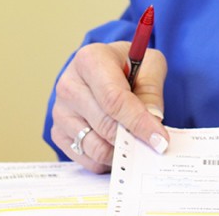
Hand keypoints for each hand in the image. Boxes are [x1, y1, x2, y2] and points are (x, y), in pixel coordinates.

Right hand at [49, 41, 168, 172]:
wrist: (103, 70)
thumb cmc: (128, 65)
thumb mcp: (149, 64)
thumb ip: (152, 90)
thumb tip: (152, 120)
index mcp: (90, 60)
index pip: (113, 98)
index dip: (138, 121)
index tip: (159, 139)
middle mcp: (68, 84)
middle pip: (105, 125)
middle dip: (133, 138)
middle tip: (154, 145)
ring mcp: (60, 111)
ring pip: (96, 147)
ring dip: (121, 150)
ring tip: (136, 140)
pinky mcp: (58, 133)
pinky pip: (88, 159)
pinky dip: (108, 159)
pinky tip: (118, 144)